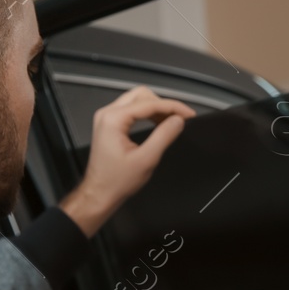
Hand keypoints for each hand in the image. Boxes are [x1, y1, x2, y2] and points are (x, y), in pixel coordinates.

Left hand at [60, 86, 194, 236]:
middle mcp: (107, 114)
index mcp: (113, 119)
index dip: (173, 107)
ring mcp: (106, 118)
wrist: (99, 194)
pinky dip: (147, 114)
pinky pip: (131, 110)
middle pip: (142, 95)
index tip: (189, 114)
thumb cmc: (116, 182)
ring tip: (171, 121)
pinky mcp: (109, 124)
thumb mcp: (146, 159)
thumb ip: (164, 136)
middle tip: (180, 118)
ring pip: (137, 100)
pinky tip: (158, 123)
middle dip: (163, 104)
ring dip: (156, 108)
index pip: (149, 103)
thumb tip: (178, 120)